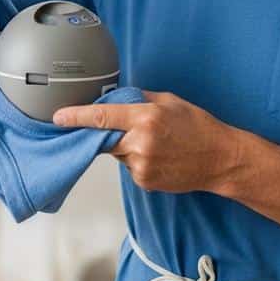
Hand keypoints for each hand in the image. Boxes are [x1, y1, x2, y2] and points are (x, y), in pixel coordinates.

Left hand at [52, 90, 240, 193]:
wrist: (221, 159)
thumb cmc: (198, 127)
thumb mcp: (169, 101)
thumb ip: (138, 99)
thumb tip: (113, 98)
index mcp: (146, 118)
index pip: (101, 116)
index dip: (76, 117)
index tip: (58, 117)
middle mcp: (141, 143)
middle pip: (106, 138)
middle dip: (110, 132)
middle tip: (133, 128)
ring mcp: (142, 165)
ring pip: (118, 154)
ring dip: (127, 147)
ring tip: (157, 143)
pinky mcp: (145, 182)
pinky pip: (129, 168)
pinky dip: (137, 160)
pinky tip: (160, 157)